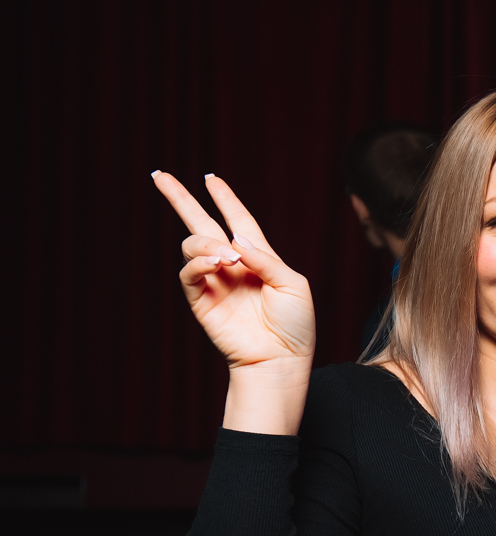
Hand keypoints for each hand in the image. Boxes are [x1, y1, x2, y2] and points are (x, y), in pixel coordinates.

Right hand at [152, 170, 314, 432]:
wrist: (280, 359)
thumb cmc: (295, 326)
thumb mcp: (293, 285)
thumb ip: (267, 259)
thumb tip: (237, 240)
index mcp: (259, 258)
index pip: (238, 220)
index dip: (225, 199)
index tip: (211, 178)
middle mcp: (233, 266)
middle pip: (201, 224)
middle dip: (181, 199)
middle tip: (160, 176)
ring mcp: (215, 282)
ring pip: (194, 246)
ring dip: (207, 244)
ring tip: (227, 256)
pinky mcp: (202, 301)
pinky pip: (189, 273)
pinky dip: (199, 262)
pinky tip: (217, 263)